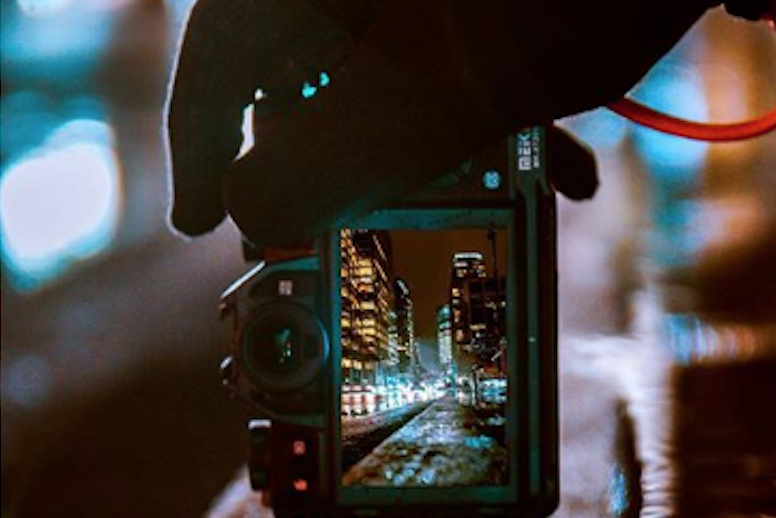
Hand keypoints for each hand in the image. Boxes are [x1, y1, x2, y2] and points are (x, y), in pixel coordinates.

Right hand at [166, 0, 750, 245]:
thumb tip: (251, 216)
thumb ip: (332, 160)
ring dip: (451, 160)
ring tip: (507, 216)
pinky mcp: (478, 6)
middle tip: (363, 236)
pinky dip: (502, 120)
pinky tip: (567, 172)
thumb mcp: (447, 95)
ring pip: (398, 76)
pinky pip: (462, 59)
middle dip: (351, 171)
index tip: (204, 224)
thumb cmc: (573, 0)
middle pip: (311, 73)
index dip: (202, 145)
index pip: (219, 50)